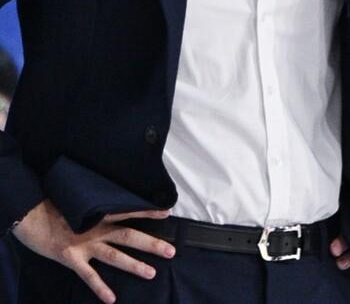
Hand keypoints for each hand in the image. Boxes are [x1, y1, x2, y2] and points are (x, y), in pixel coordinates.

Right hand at [12, 200, 174, 303]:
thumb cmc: (57, 207)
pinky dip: (100, 287)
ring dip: (133, 265)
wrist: (31, 216)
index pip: (129, 211)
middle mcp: (96, 228)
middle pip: (129, 236)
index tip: (167, 212)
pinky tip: (111, 298)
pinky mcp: (71, 257)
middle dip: (150, 244)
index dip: (148, 211)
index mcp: (99, 212)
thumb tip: (117, 205)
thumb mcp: (82, 202)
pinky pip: (88, 275)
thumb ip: (99, 207)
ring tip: (151, 273)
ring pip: (114, 256)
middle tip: (171, 251)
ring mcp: (84, 244)